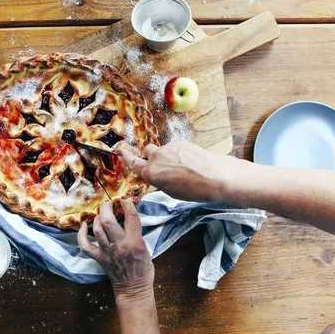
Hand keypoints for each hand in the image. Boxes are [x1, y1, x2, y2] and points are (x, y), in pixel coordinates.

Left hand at [77, 199, 153, 299]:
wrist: (134, 289)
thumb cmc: (143, 269)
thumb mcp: (146, 248)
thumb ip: (136, 233)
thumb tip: (128, 217)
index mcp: (135, 243)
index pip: (131, 218)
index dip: (128, 205)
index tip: (125, 200)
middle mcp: (120, 246)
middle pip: (109, 221)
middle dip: (107, 207)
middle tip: (109, 203)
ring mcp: (108, 253)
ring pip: (97, 230)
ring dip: (98, 219)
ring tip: (101, 214)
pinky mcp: (100, 259)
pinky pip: (86, 246)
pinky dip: (81, 235)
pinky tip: (84, 226)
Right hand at [117, 140, 236, 201]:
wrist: (214, 176)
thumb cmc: (193, 190)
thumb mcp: (170, 191)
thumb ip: (158, 180)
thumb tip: (158, 174)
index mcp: (151, 173)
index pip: (133, 163)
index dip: (126, 157)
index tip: (119, 152)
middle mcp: (156, 158)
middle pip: (147, 152)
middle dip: (150, 157)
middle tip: (161, 165)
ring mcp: (168, 148)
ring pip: (162, 150)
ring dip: (166, 156)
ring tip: (182, 167)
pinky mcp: (180, 142)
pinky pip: (174, 148)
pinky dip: (178, 153)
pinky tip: (190, 162)